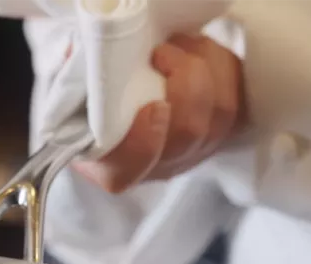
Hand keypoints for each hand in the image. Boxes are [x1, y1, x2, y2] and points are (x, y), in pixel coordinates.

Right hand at [74, 35, 246, 192]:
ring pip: (220, 115)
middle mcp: (152, 166)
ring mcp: (191, 152)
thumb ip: (78, 79)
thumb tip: (89, 58)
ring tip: (178, 43)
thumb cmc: (92, 86)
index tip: (154, 107)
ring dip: (204, 67)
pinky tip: (197, 50)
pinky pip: (238, 100)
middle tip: (162, 51)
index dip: (144, 145)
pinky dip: (223, 68)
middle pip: (186, 136)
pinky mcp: (220, 131)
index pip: (124, 172)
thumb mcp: (71, 83)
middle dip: (185, 83)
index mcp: (104, 161)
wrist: (119, 83)